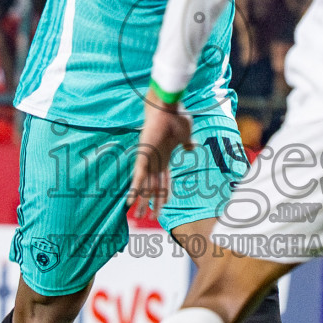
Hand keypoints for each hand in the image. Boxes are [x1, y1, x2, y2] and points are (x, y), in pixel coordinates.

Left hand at [127, 90, 193, 216]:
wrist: (168, 106)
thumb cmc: (177, 117)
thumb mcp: (186, 134)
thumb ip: (187, 143)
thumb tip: (192, 148)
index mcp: (165, 157)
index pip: (164, 180)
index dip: (163, 194)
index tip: (163, 206)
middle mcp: (155, 160)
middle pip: (152, 186)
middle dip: (151, 202)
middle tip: (149, 216)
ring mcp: (148, 159)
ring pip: (144, 185)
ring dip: (142, 201)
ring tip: (138, 215)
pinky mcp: (143, 155)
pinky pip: (137, 177)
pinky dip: (134, 190)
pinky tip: (129, 202)